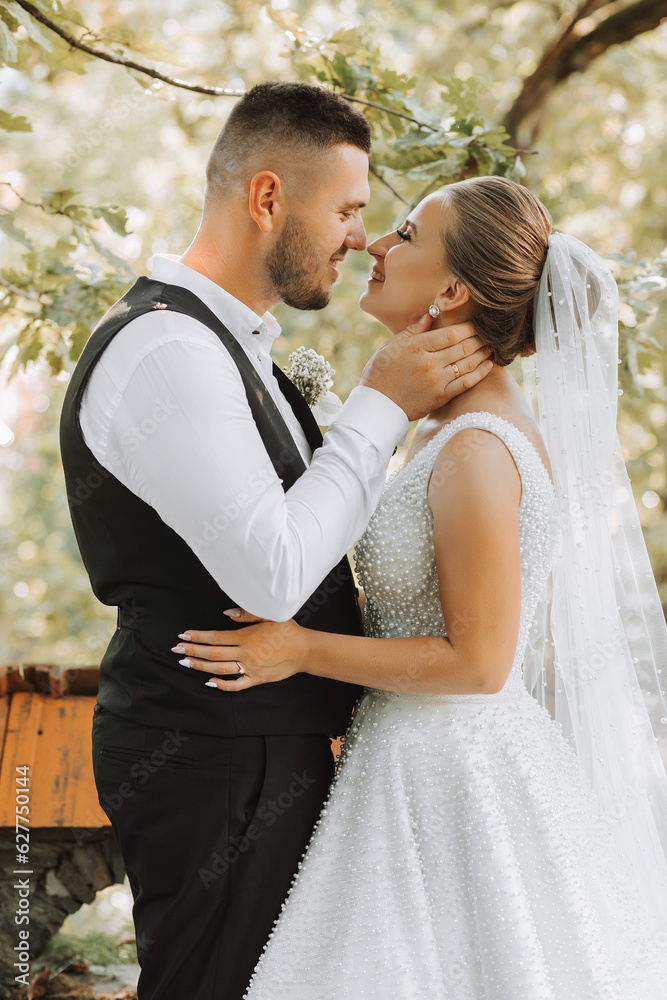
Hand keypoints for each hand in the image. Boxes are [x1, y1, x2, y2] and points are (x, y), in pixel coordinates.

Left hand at [171, 610, 307, 690]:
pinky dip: (222, 685)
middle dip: (192, 651)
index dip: (198, 636)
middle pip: (213, 654)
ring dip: (200, 667)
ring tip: (185, 663)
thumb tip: (226, 613)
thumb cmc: (287, 629)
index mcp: (246, 637)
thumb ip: (247, 613)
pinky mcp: (257, 679)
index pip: (216, 637)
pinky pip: (236, 685)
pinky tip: (209, 682)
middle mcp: (245, 654)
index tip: (183, 635)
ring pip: (220, 669)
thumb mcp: (269, 615)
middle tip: (176, 650)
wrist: (305, 650)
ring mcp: (250, 668)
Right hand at [359, 313, 492, 420]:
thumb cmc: (380, 373)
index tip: (476, 325)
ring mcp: (436, 381)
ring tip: (491, 347)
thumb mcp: (390, 346)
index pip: (452, 333)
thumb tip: (431, 314)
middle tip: (489, 335)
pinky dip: (480, 373)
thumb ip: (413, 330)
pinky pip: (466, 383)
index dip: (469, 328)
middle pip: (463, 347)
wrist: (376, 406)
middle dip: (480, 339)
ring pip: (468, 363)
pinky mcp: (440, 397)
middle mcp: (429, 363)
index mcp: (417, 346)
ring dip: (483, 353)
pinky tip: (487, 365)